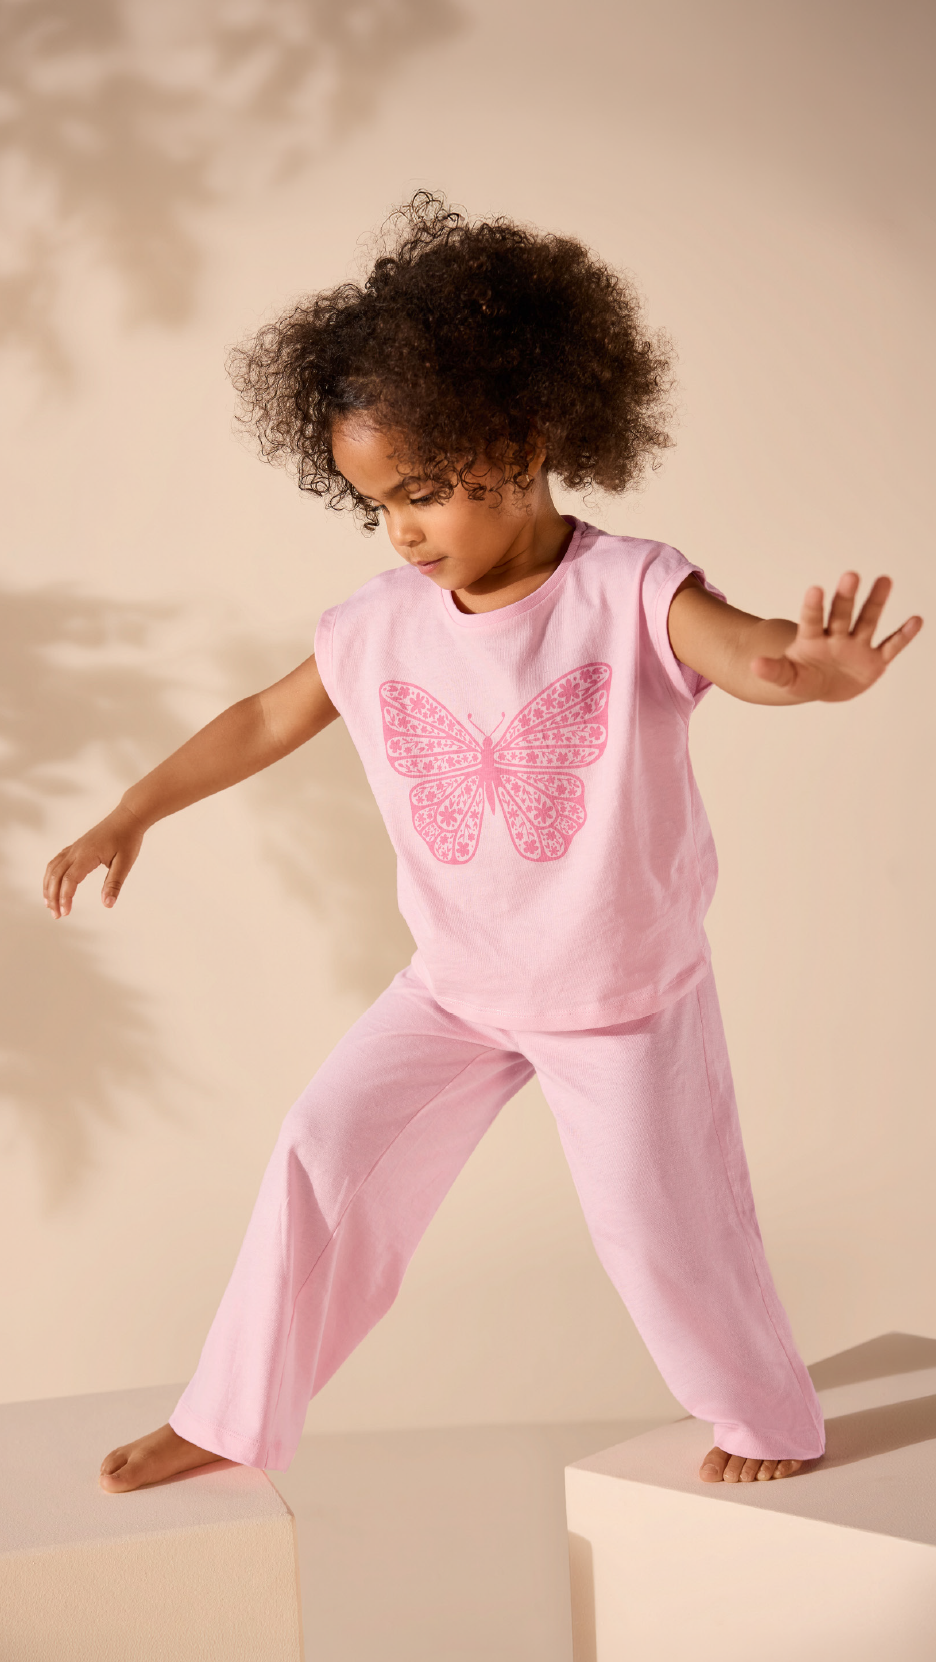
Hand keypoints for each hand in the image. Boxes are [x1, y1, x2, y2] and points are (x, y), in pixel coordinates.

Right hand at [43, 804, 146, 918]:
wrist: (128, 817)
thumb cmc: (128, 838)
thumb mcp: (125, 863)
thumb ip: (114, 884)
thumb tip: (108, 904)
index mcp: (86, 855)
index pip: (69, 880)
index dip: (65, 898)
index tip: (66, 913)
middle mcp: (75, 851)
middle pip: (55, 876)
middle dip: (53, 897)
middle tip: (56, 915)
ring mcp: (74, 848)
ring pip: (52, 869)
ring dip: (48, 887)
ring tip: (50, 904)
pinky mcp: (76, 847)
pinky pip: (56, 862)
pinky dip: (51, 876)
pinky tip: (53, 885)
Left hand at [751, 573, 922, 701]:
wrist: (821, 684)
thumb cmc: (801, 677)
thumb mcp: (786, 678)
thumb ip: (773, 671)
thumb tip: (754, 665)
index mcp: (812, 639)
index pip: (811, 619)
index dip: (813, 606)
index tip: (815, 589)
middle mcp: (836, 636)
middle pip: (840, 614)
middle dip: (845, 596)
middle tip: (850, 575)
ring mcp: (856, 646)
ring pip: (866, 621)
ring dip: (875, 602)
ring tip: (884, 579)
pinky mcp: (874, 660)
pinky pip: (890, 646)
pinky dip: (903, 635)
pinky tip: (916, 620)